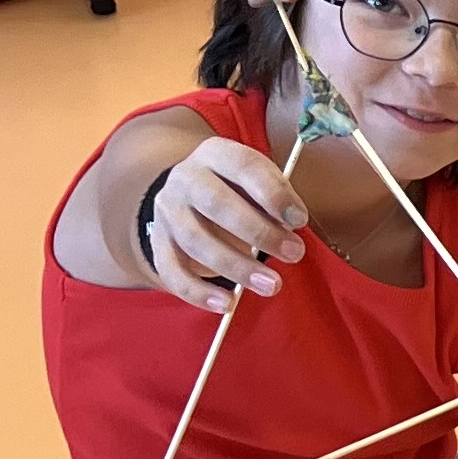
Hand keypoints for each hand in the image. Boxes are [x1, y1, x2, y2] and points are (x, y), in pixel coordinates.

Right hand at [145, 136, 309, 312]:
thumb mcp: (257, 181)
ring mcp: (168, 211)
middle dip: (259, 232)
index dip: (273, 194)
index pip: (243, 167)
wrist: (188, 194)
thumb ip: (274, 198)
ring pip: (196, 241)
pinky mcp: (158, 243)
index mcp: (215, 154)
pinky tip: (226, 304)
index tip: (299, 220)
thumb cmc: (238, 191)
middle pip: (216, 203)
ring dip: (236, 267)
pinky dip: (198, 292)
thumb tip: (290, 226)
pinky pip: (172, 270)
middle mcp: (185, 178)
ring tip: (272, 285)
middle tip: (295, 254)